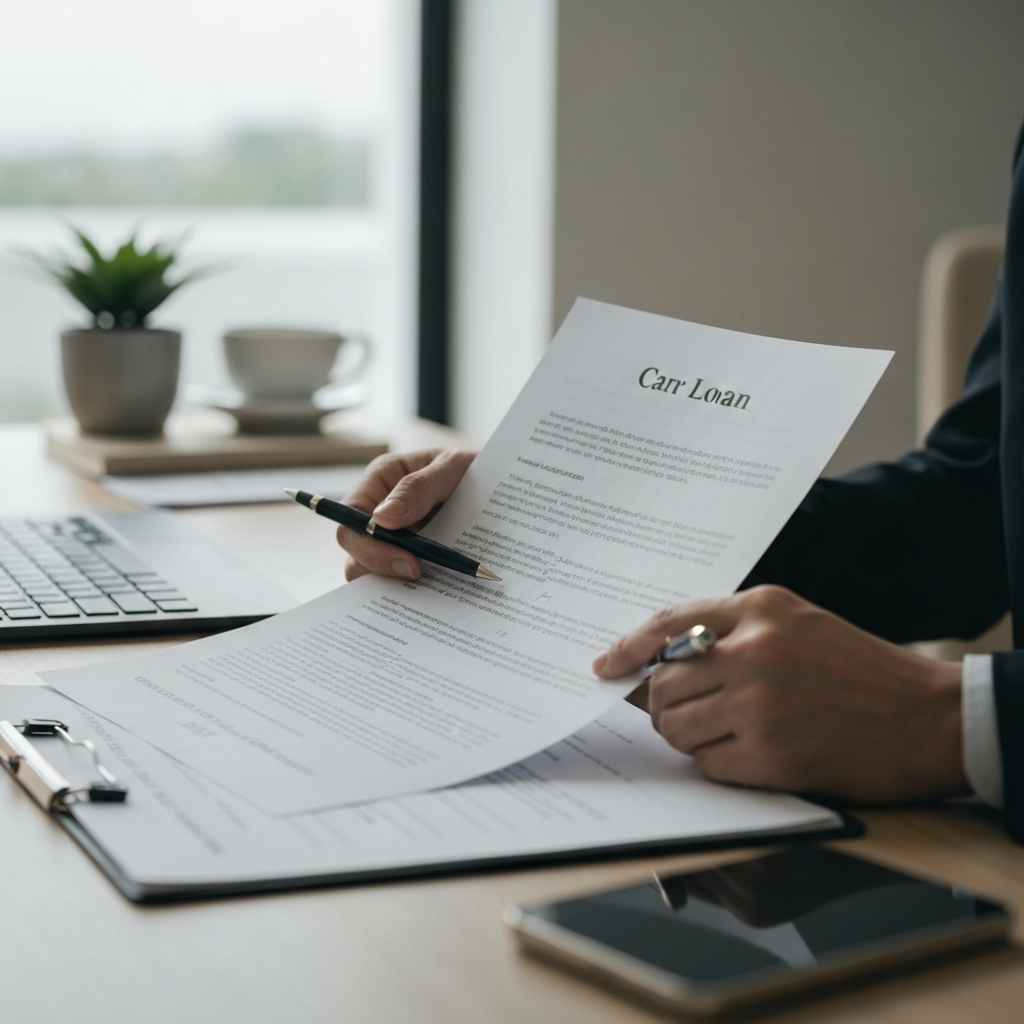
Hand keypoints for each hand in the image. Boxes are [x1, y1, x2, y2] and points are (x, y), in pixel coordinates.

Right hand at [337, 448, 476, 580]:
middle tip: (421, 575)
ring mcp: (394, 539)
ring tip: (433, 586)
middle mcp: (379, 512)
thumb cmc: (476, 466)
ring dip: (396, 584)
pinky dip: (415, 590)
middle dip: (382, 568)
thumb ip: (418, 488)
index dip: (370, 545)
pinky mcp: (412, 559)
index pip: (352, 519)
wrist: (504, 486)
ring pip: (373, 573)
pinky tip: (439, 591)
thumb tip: (382, 519)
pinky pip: (402, 582)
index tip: (407, 561)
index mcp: (380, 480)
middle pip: (356, 551)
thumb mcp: (453, 467)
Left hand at [593, 585, 967, 803]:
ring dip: (688, 737)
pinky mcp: (770, 755)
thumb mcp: (798, 621)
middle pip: (662, 684)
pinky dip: (717, 765)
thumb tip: (663, 659)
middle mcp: (753, 650)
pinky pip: (706, 764)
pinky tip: (750, 756)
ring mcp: (759, 703)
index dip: (628, 646)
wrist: (928, 719)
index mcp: (760, 609)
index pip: (668, 622)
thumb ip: (733, 629)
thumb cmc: (861, 671)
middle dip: (663, 706)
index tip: (605, 666)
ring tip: (725, 734)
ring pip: (675, 727)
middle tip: (686, 715)